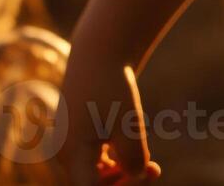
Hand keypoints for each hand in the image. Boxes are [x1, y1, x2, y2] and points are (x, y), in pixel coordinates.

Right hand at [57, 59, 157, 184]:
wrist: (100, 52)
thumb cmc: (112, 86)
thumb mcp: (129, 124)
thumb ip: (134, 158)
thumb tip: (136, 176)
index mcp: (72, 153)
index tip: (147, 173)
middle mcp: (66, 153)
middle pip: (93, 185)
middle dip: (124, 181)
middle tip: (156, 169)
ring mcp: (72, 144)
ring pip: (96, 174)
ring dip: (122, 173)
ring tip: (151, 164)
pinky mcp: (80, 135)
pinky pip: (96, 161)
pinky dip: (117, 161)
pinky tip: (133, 149)